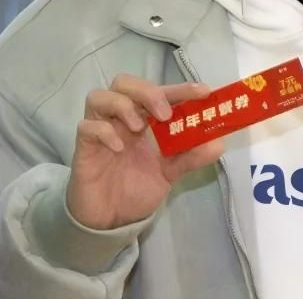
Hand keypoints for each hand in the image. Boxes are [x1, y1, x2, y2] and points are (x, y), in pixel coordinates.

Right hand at [66, 77, 223, 230]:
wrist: (111, 221)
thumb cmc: (137, 187)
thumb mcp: (170, 172)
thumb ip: (191, 157)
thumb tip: (219, 143)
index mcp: (144, 118)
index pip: (160, 92)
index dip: (180, 88)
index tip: (204, 91)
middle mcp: (121, 118)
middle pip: (124, 82)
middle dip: (146, 91)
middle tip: (164, 114)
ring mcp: (101, 130)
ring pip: (99, 96)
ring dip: (122, 106)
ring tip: (139, 128)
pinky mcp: (84, 148)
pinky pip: (86, 127)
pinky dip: (103, 132)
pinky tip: (118, 149)